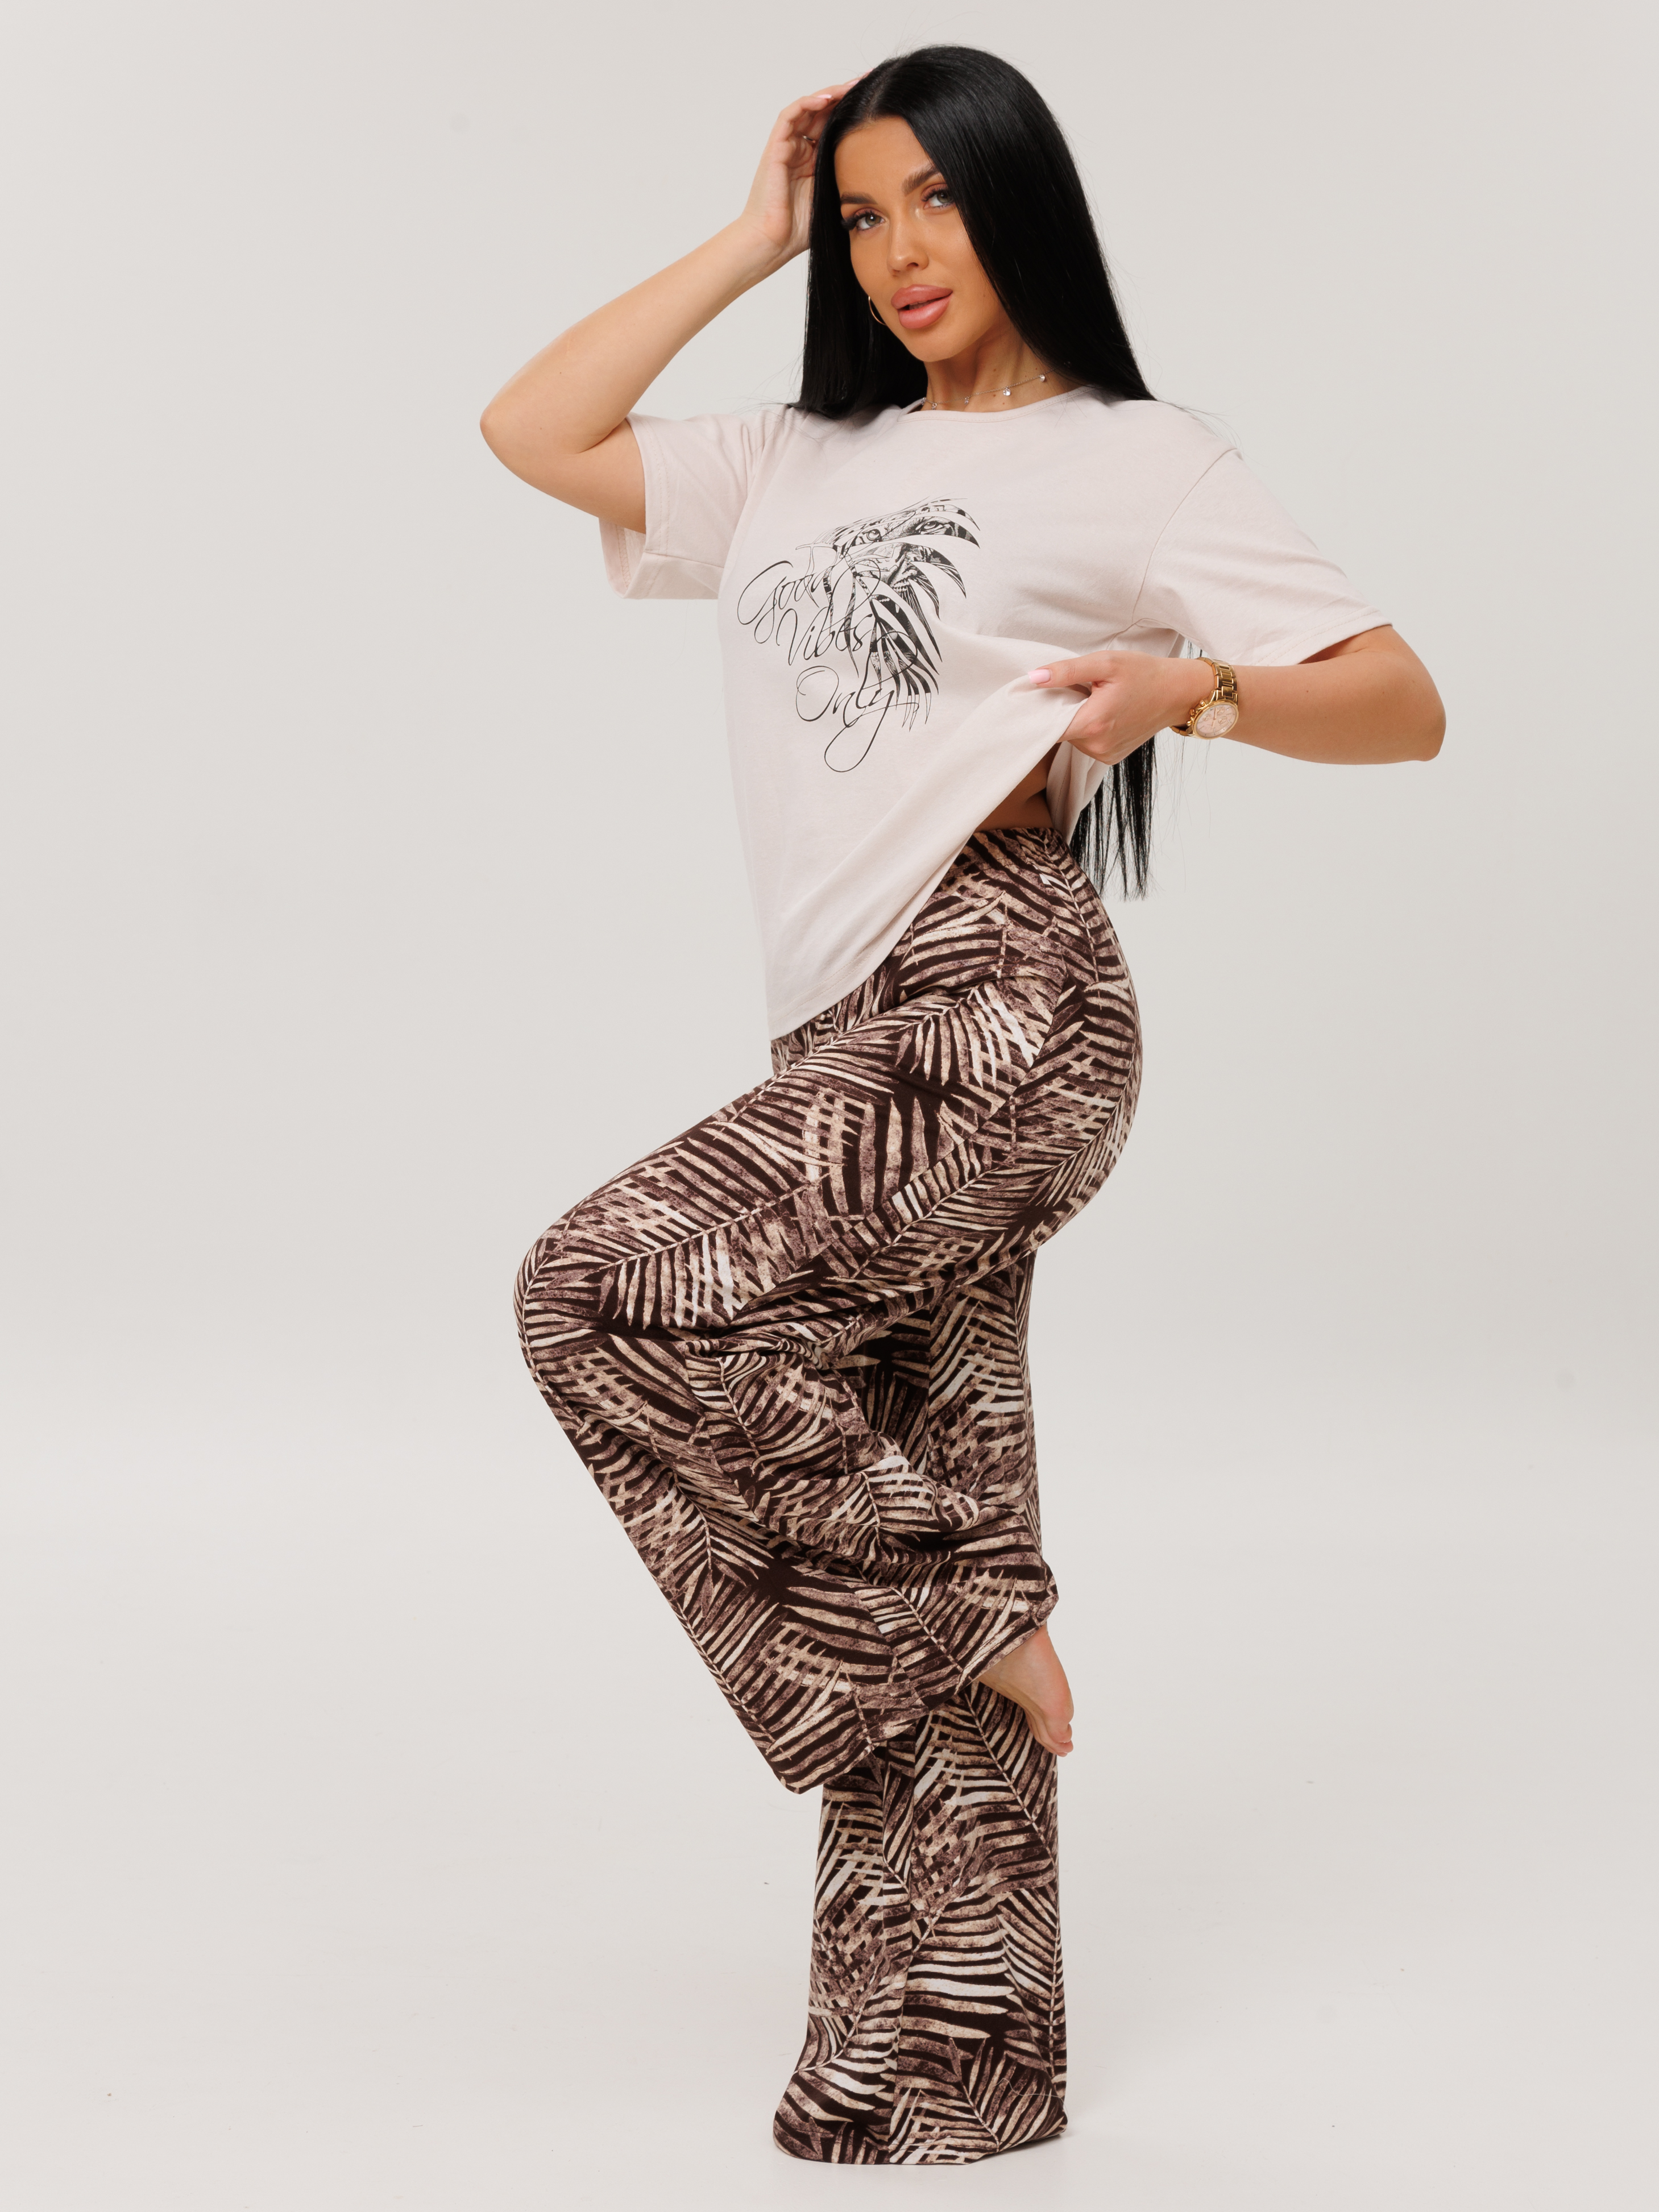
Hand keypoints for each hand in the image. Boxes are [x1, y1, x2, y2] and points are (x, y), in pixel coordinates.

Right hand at [738, 81, 863, 267]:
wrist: (772, 243)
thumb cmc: (798, 230)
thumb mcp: (834, 200)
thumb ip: (849, 183)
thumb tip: (883, 177)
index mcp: (814, 161)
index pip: (835, 127)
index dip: (854, 112)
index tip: (878, 101)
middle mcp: (800, 149)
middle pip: (824, 112)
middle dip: (847, 95)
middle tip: (871, 81)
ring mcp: (787, 147)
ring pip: (809, 108)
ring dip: (830, 93)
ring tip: (853, 85)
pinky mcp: (775, 148)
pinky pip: (790, 116)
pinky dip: (807, 104)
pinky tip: (827, 98)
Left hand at [1030, 649, 1213, 764]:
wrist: (1178, 693)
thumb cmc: (1144, 674)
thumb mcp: (1105, 663)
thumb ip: (1067, 671)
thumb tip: (1034, 678)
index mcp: (1092, 724)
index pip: (1046, 726)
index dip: (1040, 710)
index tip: (1040, 695)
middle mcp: (1096, 746)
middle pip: (1059, 731)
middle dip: (1061, 710)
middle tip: (1078, 689)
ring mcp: (1104, 755)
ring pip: (1072, 737)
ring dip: (1075, 719)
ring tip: (1094, 699)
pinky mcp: (1110, 757)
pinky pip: (1087, 743)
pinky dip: (1088, 728)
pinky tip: (1104, 712)